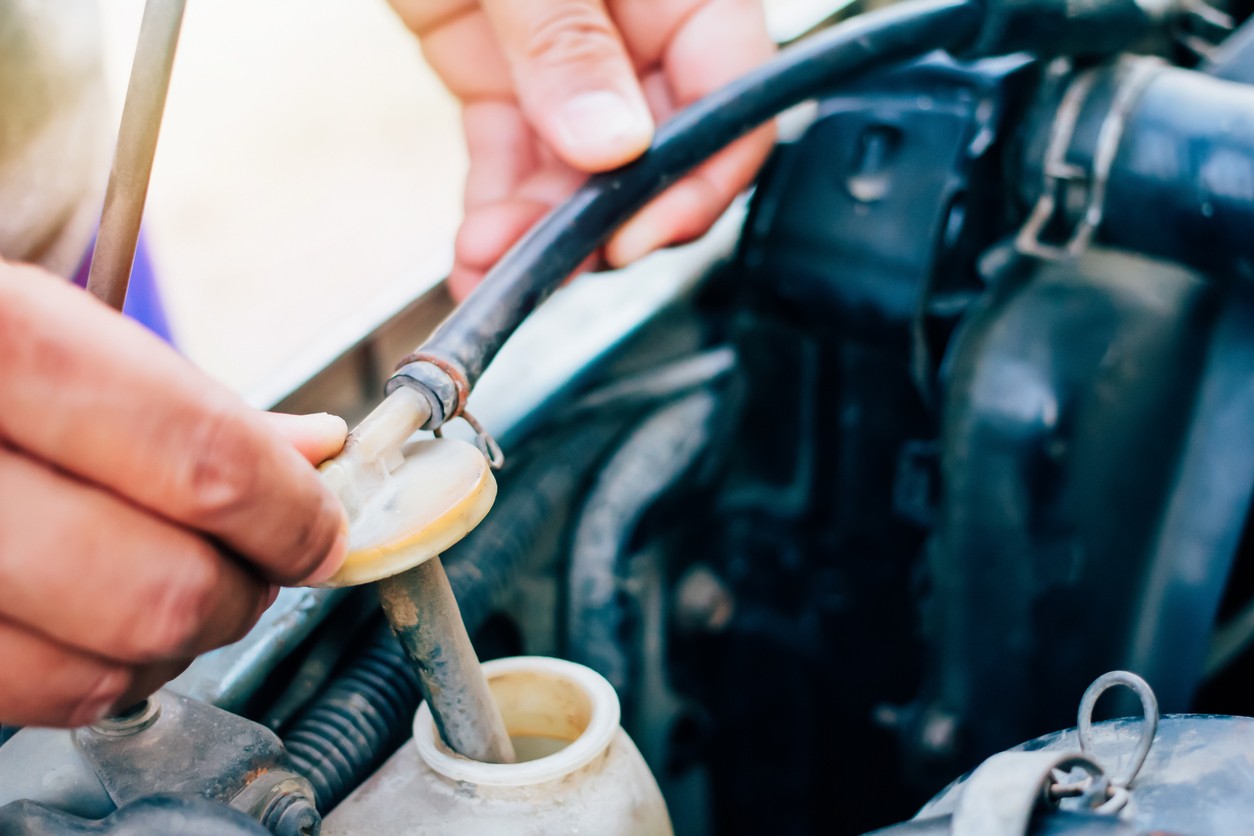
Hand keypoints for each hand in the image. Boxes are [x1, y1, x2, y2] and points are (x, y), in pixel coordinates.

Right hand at [0, 261, 347, 726]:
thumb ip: (182, 399)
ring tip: (175, 586)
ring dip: (173, 642)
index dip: (293, 510)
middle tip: (261, 561)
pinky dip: (93, 676)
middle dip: (243, 588)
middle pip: (161, 585)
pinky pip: (27, 700)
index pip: (200, 456)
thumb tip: (315, 454)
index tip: (324, 528)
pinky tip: (93, 622)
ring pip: (100, 669)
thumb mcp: (37, 327)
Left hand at [392, 0, 776, 298]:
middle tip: (555, 263)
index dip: (696, 178)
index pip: (730, 93)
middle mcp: (637, 18)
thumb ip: (567, 37)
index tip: (635, 232)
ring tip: (492, 265)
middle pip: (654, 148)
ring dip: (541, 228)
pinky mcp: (502, 67)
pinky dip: (497, 205)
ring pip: (579, 166)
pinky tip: (479, 248)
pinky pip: (516, 151)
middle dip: (603, 217)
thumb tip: (613, 145)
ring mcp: (567, 48)